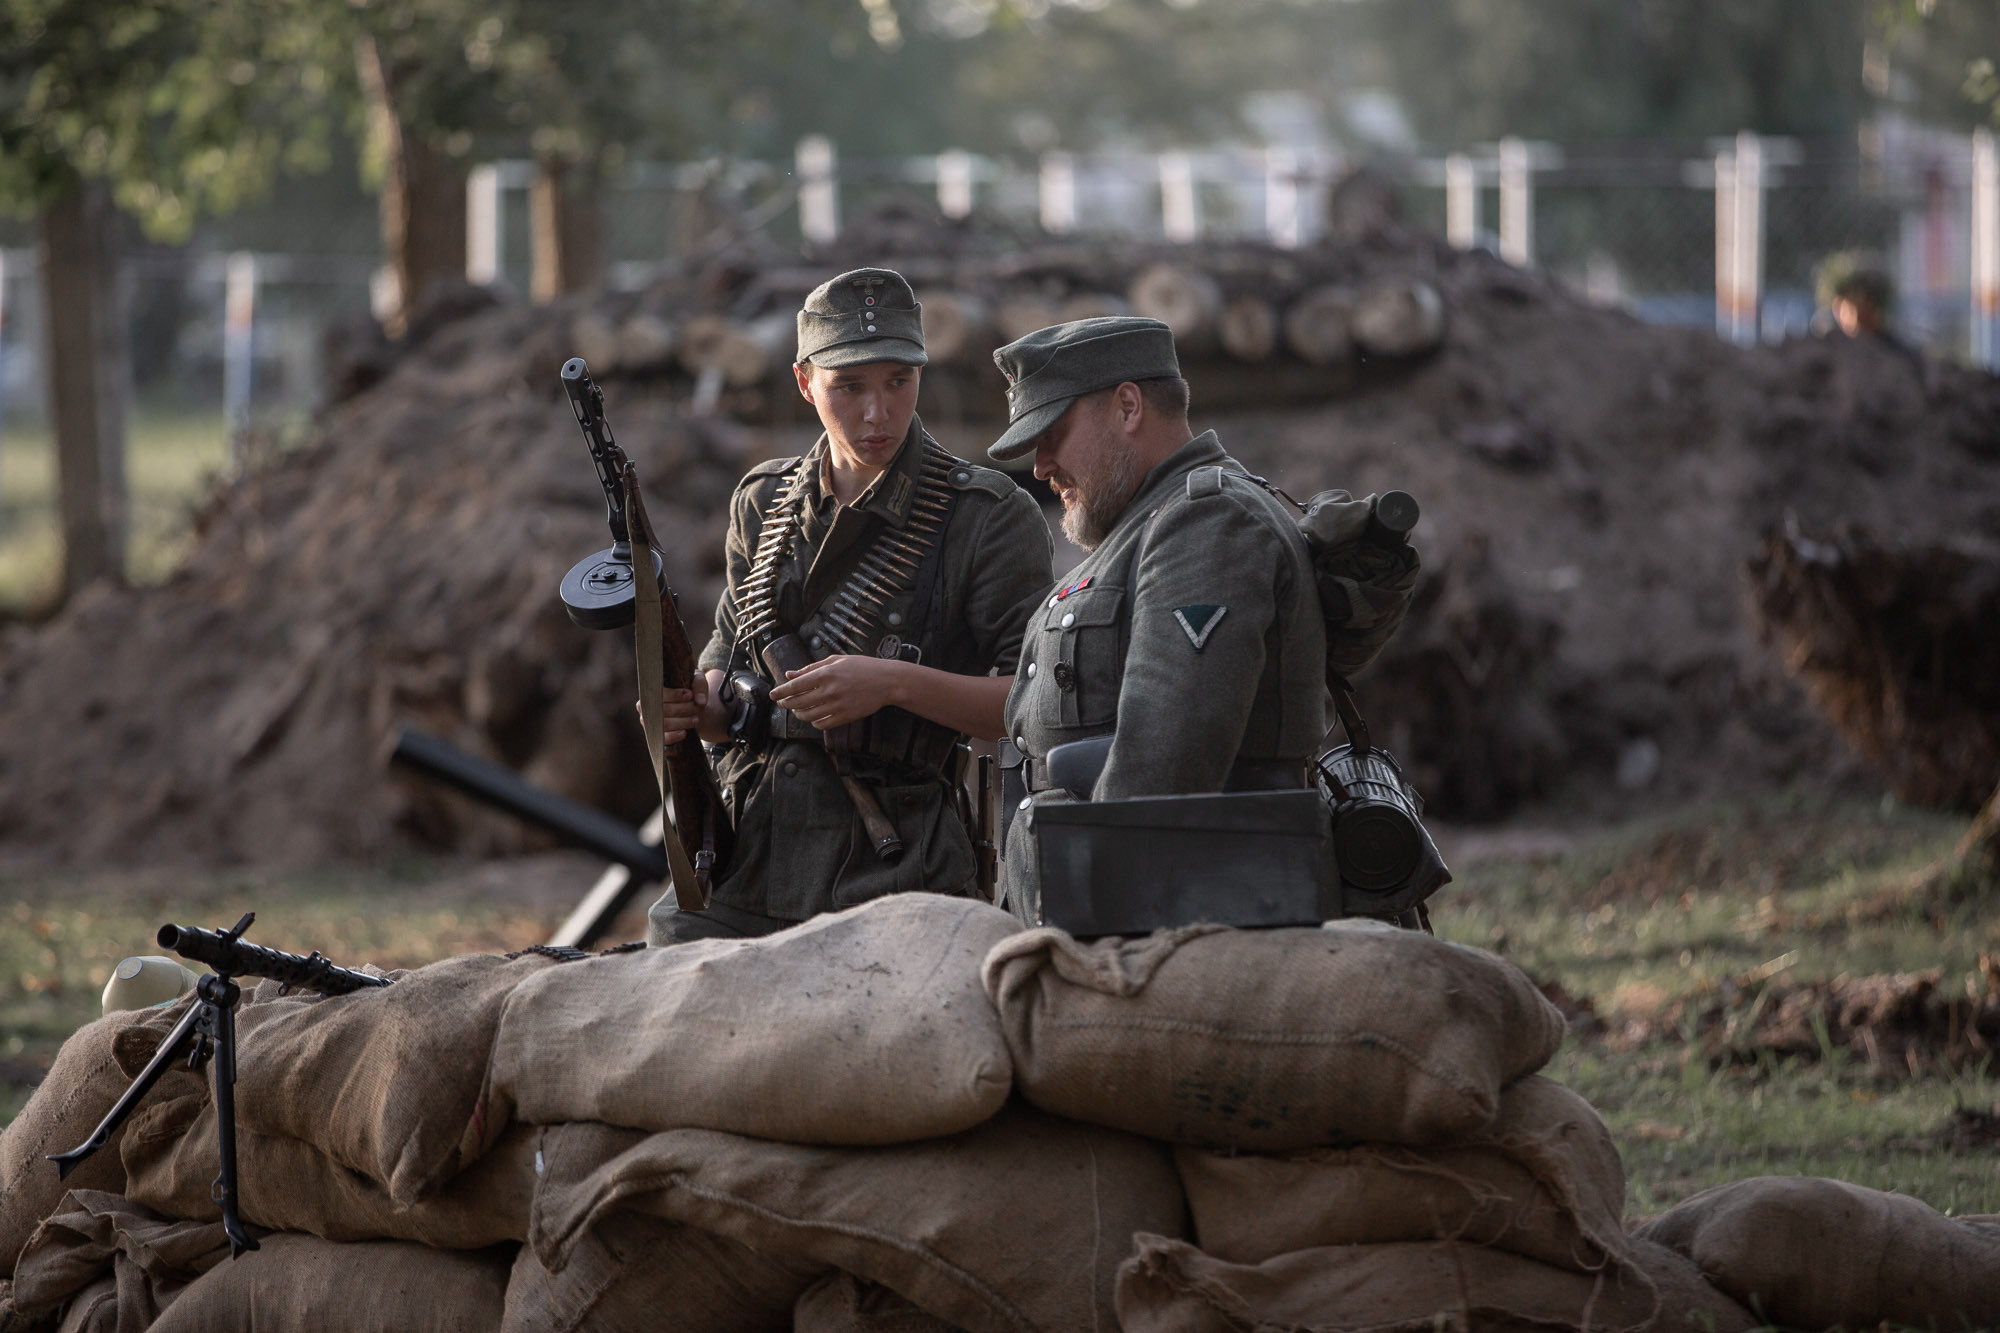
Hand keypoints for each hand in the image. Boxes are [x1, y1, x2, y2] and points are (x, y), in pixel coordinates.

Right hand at [636, 675, 710, 744]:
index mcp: (651, 690)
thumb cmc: (689, 691)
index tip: (690, 695)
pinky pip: (663, 738)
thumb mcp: (695, 681)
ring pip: (665, 724)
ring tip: (696, 719)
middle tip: (697, 708)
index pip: (659, 693)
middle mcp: (645, 706)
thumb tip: (700, 701)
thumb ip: (699, 685)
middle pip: (664, 709)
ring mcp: (649, 721)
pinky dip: (675, 736)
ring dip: (683, 722)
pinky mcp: (656, 735)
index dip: (675, 695)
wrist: (691, 708)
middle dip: (684, 709)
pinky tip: (685, 732)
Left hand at [769, 655, 905, 730]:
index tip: (772, 695)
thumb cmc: (862, 667)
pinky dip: (814, 722)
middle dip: (786, 704)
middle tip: (782, 703)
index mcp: (825, 674)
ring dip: (799, 714)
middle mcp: (829, 691)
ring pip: (807, 716)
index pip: (795, 686)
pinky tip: (814, 716)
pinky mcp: (845, 717)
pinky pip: (822, 725)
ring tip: (798, 709)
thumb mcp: (836, 660)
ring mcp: (837, 705)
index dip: (780, 692)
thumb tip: (790, 675)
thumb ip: (811, 668)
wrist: (887, 681)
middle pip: (797, 703)